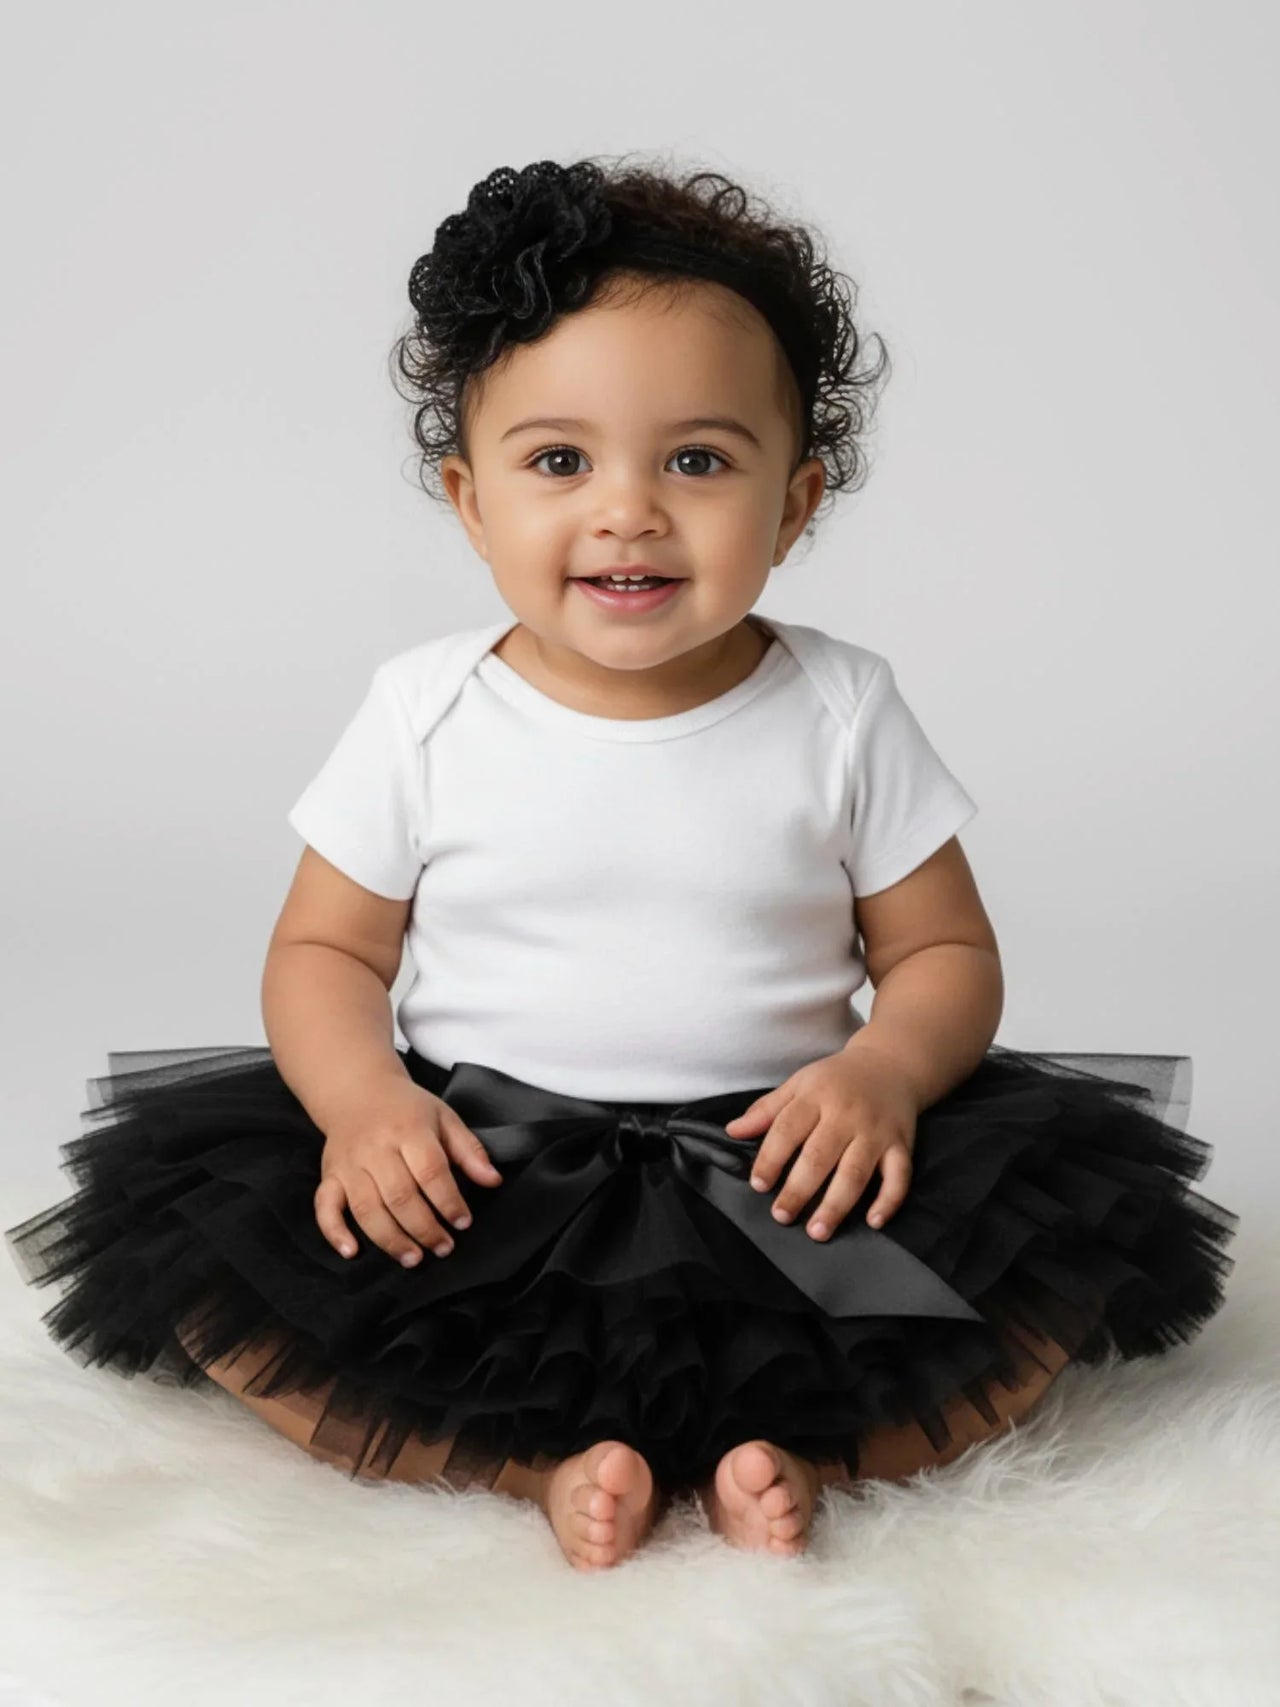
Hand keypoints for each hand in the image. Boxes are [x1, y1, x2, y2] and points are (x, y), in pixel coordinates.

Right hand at [315, 1073, 503, 1266]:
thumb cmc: (406, 1109)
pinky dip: (334, 1232)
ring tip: (413, 1258)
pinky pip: (324, 1206)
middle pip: (400, 1196)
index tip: (463, 1222)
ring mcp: (349, 1163)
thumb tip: (493, 1180)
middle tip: (443, 1248)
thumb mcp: (444, 1118)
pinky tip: (352, 1252)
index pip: (431, 1171)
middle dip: (424, 1228)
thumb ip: (469, 1150)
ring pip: (366, 1208)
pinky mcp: (330, 1175)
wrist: (358, 1090)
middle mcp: (376, 1147)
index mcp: (408, 1129)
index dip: (449, 1201)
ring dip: (390, 1239)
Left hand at [723, 1044, 919, 1238]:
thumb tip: (732, 1132)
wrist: (891, 1064)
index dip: (771, 1158)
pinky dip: (889, 1200)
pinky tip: (873, 1222)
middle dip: (799, 1190)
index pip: (788, 1129)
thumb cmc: (836, 1079)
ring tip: (817, 1231)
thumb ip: (767, 1109)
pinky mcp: (902, 1145)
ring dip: (836, 1205)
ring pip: (856, 1172)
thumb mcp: (799, 1083)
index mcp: (817, 1096)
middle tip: (781, 1216)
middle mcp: (847, 1114)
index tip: (758, 1185)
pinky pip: (900, 1176)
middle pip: (820, 1156)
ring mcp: (876, 1131)